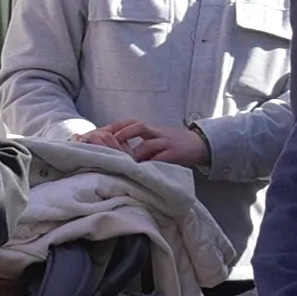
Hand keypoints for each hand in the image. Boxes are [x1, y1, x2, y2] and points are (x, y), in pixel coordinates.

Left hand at [87, 119, 207, 166]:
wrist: (199, 144)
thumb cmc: (173, 143)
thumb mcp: (155, 138)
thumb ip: (138, 142)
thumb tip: (114, 148)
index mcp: (150, 128)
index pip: (128, 122)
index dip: (113, 127)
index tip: (96, 134)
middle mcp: (156, 132)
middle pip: (136, 127)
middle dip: (119, 134)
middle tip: (104, 144)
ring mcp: (165, 143)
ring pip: (146, 144)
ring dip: (132, 153)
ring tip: (118, 161)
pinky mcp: (174, 154)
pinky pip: (160, 159)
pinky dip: (148, 165)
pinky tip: (138, 172)